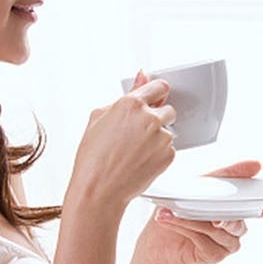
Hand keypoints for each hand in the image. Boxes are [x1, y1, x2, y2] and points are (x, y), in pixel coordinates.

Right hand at [68, 67, 177, 211]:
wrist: (99, 189)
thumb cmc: (93, 155)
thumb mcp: (99, 116)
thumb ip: (127, 94)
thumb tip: (142, 75)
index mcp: (131, 103)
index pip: (160, 86)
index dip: (157, 94)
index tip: (155, 99)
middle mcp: (150, 118)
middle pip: (169, 109)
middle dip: (158, 118)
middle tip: (138, 133)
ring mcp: (162, 138)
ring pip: (168, 131)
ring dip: (157, 137)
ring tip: (135, 151)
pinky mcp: (169, 156)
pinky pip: (170, 149)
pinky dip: (159, 154)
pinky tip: (141, 161)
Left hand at [136, 157, 262, 263]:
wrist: (154, 242)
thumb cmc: (177, 212)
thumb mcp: (198, 187)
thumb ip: (226, 176)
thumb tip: (256, 165)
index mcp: (235, 211)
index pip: (256, 206)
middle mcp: (235, 229)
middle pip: (237, 219)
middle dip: (223, 214)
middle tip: (214, 216)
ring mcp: (227, 245)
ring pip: (218, 228)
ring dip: (192, 218)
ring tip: (172, 211)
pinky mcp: (214, 256)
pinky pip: (203, 239)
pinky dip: (184, 227)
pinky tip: (168, 219)